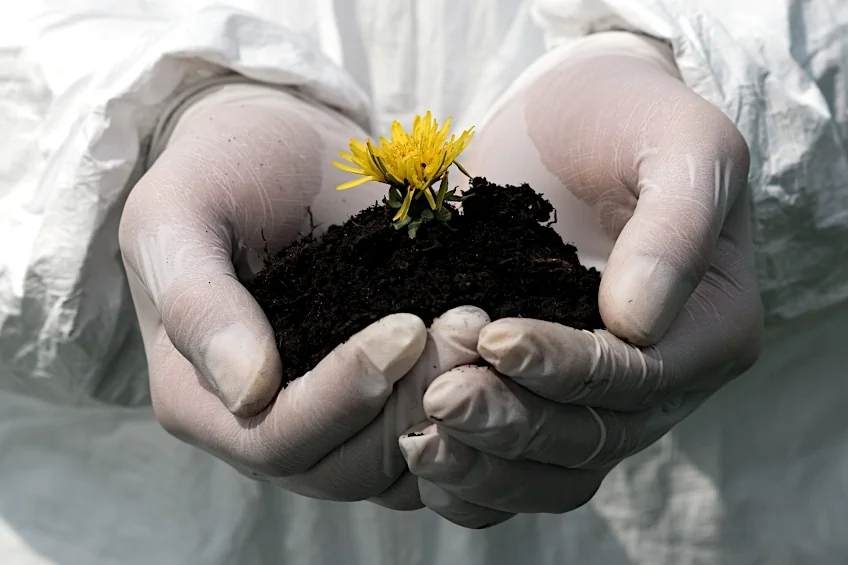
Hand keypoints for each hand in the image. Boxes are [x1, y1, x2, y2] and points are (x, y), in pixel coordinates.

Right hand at [119, 83, 487, 507]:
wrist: (279, 143)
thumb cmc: (221, 168)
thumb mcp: (178, 215)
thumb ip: (196, 302)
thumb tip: (248, 393)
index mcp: (201, 399)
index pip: (278, 439)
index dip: (346, 395)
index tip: (406, 326)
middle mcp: (266, 425)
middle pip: (347, 468)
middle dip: (410, 405)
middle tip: (464, 326)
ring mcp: (331, 416)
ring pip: (398, 469)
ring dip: (452, 415)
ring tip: (483, 332)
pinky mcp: (383, 395)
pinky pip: (433, 442)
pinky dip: (472, 418)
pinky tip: (501, 361)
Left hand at [398, 32, 763, 526]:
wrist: (572, 117)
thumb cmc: (631, 116)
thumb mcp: (681, 141)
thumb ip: (677, 224)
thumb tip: (638, 323)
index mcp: (709, 327)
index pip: (639, 377)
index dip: (566, 369)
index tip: (494, 338)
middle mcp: (661, 378)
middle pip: (592, 436)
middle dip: (514, 422)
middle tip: (440, 397)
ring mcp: (599, 394)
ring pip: (554, 470)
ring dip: (488, 465)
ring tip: (421, 440)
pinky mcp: (544, 391)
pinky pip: (519, 466)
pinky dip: (474, 476)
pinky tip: (421, 460)